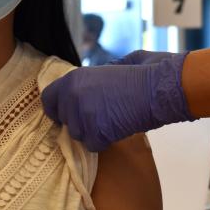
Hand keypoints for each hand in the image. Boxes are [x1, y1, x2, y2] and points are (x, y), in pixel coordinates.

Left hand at [42, 51, 194, 150]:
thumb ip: (99, 74)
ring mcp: (84, 117)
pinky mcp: (97, 134)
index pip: (48, 100)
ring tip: (111, 122)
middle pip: (65, 120)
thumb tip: (98, 79)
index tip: (69, 112)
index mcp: (73, 79)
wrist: (162, 88)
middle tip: (100, 117)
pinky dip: (104, 142)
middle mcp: (72, 97)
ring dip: (92, 132)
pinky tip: (118, 130)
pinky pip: (93, 145)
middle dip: (79, 121)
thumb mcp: (116, 64)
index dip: (58, 108)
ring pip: (78, 135)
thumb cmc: (145, 71)